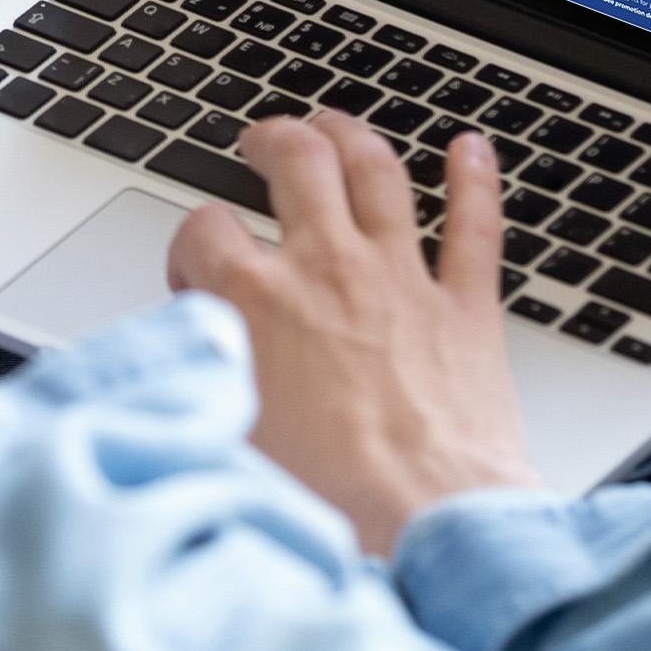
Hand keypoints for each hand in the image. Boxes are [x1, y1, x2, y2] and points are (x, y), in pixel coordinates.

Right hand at [168, 115, 545, 554]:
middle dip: (274, 139)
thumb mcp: (222, 431)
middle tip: (264, 143)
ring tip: (338, 127)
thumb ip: (196, 376)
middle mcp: (328, 270)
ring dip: (354, 136)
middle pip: (297, 161)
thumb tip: (175, 362)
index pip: (203, 227)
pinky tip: (472, 150)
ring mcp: (401, 279)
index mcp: (257, 299)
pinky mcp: (465, 307)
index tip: (198, 262)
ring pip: (378, 171)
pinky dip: (475, 179)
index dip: (191, 240)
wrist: (425, 522)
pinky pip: (474, 223)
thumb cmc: (327, 497)